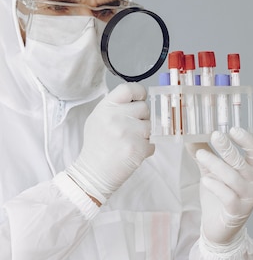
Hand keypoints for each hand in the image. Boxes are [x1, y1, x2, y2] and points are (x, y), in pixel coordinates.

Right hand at [66, 83, 154, 204]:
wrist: (94, 171)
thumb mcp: (98, 119)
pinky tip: (131, 152)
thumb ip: (116, 107)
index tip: (140, 99)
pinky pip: (152, 143)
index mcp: (105, 107)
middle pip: (144, 108)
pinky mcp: (138, 148)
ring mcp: (128, 132)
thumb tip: (137, 99)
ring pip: (150, 125)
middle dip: (141, 118)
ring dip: (144, 134)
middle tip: (130, 129)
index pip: (128, 88)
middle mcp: (116, 117)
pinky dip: (145, 149)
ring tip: (129, 142)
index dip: (138, 93)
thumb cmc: (98, 145)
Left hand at [188, 128, 252, 244]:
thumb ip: (204, 154)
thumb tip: (190, 135)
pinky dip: (216, 186)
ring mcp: (247, 198)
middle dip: (228, 147)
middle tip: (214, 135)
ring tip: (201, 154)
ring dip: (216, 164)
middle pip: (242, 161)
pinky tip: (205, 180)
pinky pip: (228, 196)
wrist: (219, 229)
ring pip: (233, 177)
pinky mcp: (237, 211)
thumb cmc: (219, 197)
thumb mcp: (211, 173)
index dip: (247, 139)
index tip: (233, 129)